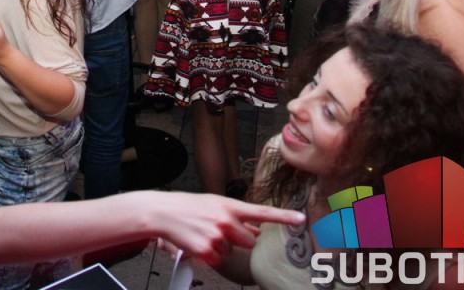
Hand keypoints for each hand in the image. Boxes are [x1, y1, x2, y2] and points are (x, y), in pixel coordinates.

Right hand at [147, 192, 305, 265]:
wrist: (162, 212)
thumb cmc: (188, 206)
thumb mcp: (214, 205)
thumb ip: (236, 217)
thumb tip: (257, 229)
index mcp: (229, 206)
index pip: (262, 212)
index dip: (284, 217)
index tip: (302, 219)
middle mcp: (225, 220)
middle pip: (249, 241)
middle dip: (238, 240)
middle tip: (220, 231)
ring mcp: (216, 236)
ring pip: (231, 251)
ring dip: (221, 247)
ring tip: (203, 234)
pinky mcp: (206, 250)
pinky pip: (217, 259)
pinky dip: (209, 255)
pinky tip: (198, 242)